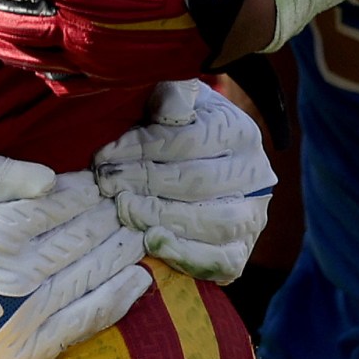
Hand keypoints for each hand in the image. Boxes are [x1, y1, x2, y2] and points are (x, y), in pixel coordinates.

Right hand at [0, 148, 150, 358]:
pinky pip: (85, 323)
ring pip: (93, 274)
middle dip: (112, 213)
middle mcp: (20, 274)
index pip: (67, 200)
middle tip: (129, 199)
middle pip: (87, 235)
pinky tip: (137, 283)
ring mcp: (26, 316)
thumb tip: (51, 178)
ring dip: (121, 250)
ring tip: (137, 231)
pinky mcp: (24, 350)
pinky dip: (117, 301)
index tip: (105, 175)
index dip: (91, 185)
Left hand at [92, 81, 274, 283]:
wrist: (199, 172)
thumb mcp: (170, 106)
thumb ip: (169, 99)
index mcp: (238, 131)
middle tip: (107, 184)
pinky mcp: (243, 251)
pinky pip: (221, 259)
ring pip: (213, 220)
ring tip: (124, 208)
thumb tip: (170, 98)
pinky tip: (152, 241)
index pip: (188, 140)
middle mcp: (255, 173)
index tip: (103, 156)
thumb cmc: (173, 135)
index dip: (141, 148)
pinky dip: (186, 253)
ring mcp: (253, 215)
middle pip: (198, 181)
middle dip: (144, 182)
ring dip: (162, 215)